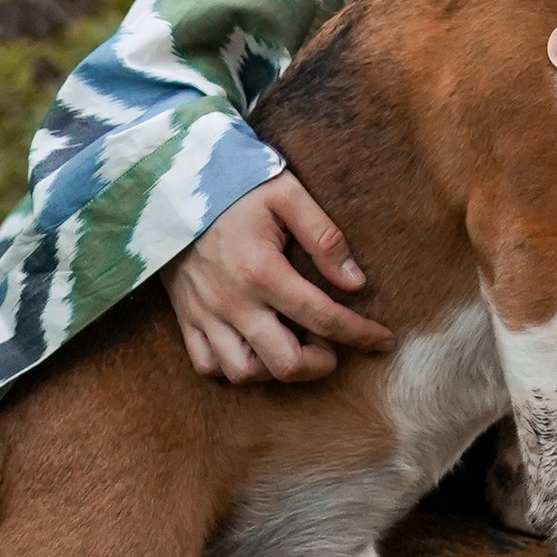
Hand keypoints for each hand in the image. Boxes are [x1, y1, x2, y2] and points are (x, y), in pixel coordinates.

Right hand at [159, 175, 391, 383]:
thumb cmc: (236, 185)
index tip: (383, 340)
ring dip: (276, 369)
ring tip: (294, 346)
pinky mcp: (185, 317)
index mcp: (262, 271)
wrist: (174, 183)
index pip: (322, 317)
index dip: (359, 334)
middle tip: (332, 346)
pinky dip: (233, 368)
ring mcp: (205, 314)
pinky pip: (206, 365)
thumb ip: (324, 237)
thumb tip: (355, 282)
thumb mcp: (287, 194)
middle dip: (319, 364)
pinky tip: (255, 348)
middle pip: (284, 363)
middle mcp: (233, 302)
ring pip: (243, 373)